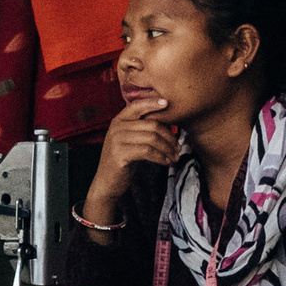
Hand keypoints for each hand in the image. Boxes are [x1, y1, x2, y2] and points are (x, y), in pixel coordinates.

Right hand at [84, 96, 178, 233]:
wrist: (107, 183)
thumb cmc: (123, 160)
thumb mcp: (130, 141)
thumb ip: (142, 129)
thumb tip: (168, 120)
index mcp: (118, 121)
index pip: (137, 105)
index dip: (153, 102)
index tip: (168, 103)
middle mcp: (116, 128)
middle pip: (151, 125)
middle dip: (169, 136)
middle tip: (178, 147)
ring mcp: (116, 140)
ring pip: (152, 138)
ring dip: (167, 148)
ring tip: (175, 156)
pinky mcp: (120, 154)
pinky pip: (148, 151)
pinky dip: (161, 157)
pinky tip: (166, 162)